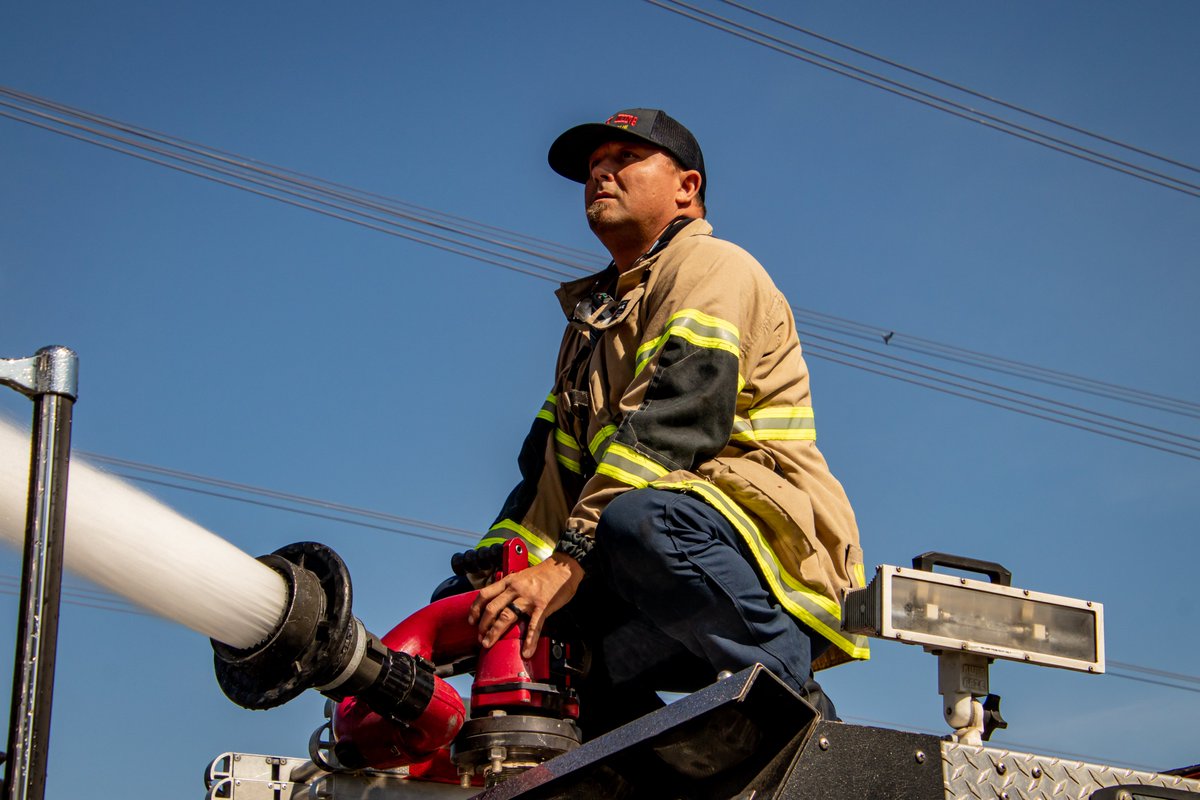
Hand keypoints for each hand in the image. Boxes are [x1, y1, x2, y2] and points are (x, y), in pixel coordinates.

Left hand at [467, 553, 583, 658]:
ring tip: (489, 643)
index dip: (475, 609)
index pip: (485, 594)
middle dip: (483, 625)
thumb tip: (501, 602)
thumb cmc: (544, 573)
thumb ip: (511, 588)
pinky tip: (527, 651)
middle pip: (492, 608)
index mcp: (509, 581)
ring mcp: (528, 598)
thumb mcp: (521, 576)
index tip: (471, 621)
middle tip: (480, 638)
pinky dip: (529, 640)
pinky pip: (534, 626)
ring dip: (495, 632)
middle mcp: (515, 589)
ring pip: (506, 617)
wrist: (564, 567)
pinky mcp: (542, 606)